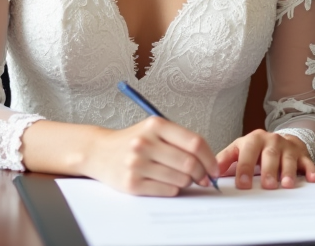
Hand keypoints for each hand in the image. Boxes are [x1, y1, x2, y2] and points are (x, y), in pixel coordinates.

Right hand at [77, 117, 219, 196]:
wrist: (99, 152)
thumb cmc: (134, 141)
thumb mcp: (155, 130)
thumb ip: (181, 141)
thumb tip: (208, 164)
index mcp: (156, 125)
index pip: (195, 143)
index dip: (210, 158)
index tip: (215, 168)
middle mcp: (145, 143)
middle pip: (189, 163)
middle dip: (202, 174)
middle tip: (203, 178)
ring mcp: (136, 164)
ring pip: (180, 179)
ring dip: (187, 182)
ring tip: (182, 178)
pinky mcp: (131, 183)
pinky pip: (166, 190)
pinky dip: (174, 189)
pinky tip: (168, 183)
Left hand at [215, 130, 314, 189]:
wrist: (280, 140)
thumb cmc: (255, 149)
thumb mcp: (239, 149)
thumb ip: (225, 160)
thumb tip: (209, 173)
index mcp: (253, 140)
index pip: (247, 153)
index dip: (245, 168)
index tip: (243, 184)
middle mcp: (271, 141)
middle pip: (270, 155)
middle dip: (268, 170)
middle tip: (267, 186)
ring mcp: (287, 147)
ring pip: (288, 158)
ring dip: (288, 171)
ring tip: (286, 185)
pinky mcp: (301, 153)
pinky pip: (307, 161)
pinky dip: (310, 170)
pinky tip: (312, 179)